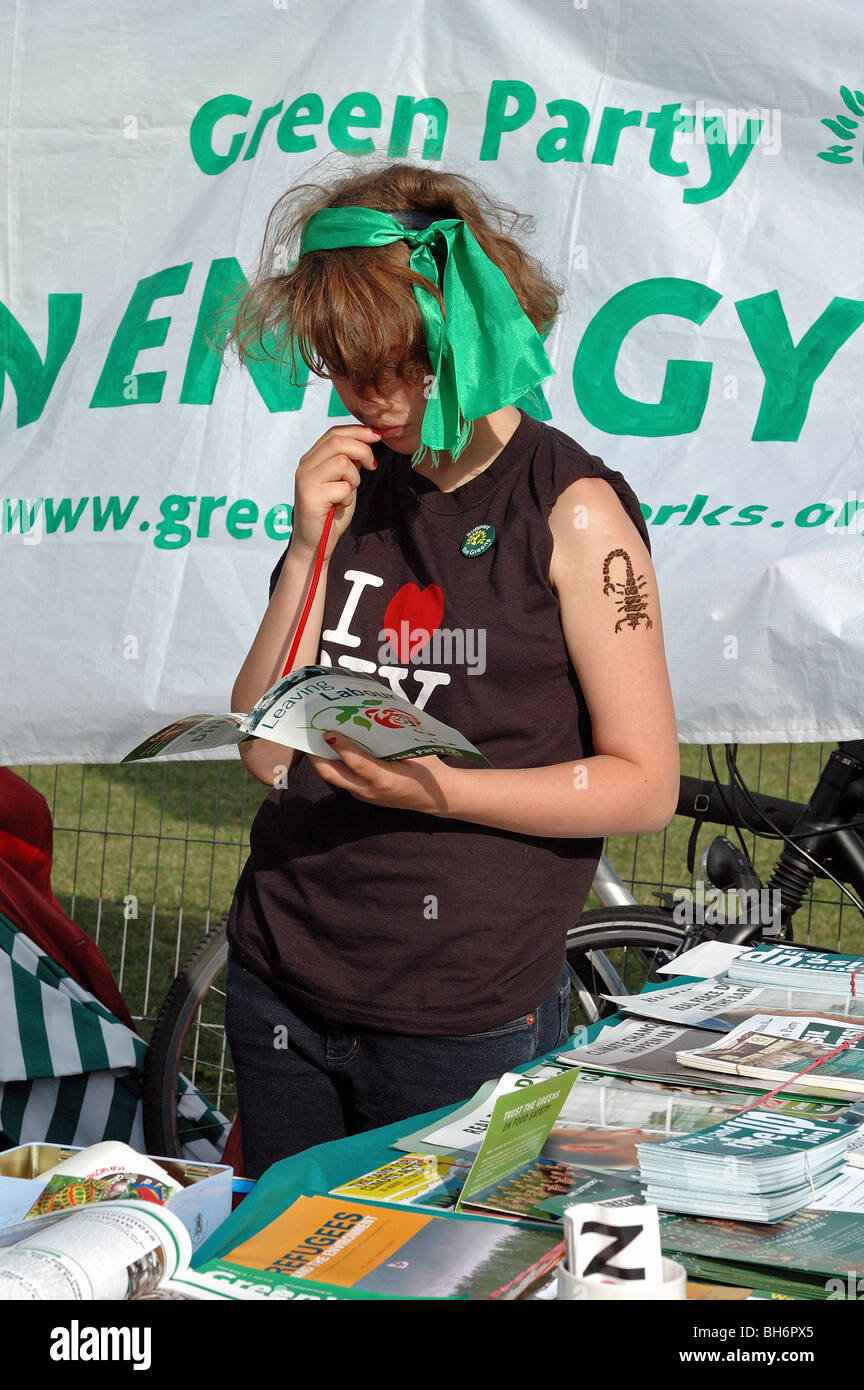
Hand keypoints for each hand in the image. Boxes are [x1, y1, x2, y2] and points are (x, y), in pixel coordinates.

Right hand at [290, 423, 381, 562]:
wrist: (316, 543)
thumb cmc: (331, 513)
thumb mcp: (344, 481)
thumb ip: (350, 462)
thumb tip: (367, 440)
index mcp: (311, 459)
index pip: (334, 433)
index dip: (358, 431)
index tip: (377, 436)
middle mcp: (305, 466)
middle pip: (338, 442)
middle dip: (362, 450)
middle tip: (371, 465)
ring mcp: (305, 480)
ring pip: (341, 462)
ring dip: (354, 478)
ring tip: (348, 492)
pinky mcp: (310, 496)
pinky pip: (342, 487)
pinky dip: (348, 497)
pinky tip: (339, 506)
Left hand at [307, 733, 456, 815]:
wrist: (436, 797)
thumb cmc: (428, 768)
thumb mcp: (416, 749)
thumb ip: (394, 735)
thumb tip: (373, 710)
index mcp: (386, 779)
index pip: (357, 763)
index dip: (341, 747)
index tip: (328, 732)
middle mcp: (370, 791)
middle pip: (333, 775)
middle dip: (316, 755)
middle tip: (308, 733)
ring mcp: (364, 796)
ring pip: (333, 778)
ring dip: (322, 759)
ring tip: (314, 738)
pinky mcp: (362, 796)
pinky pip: (342, 779)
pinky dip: (334, 763)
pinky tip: (331, 748)